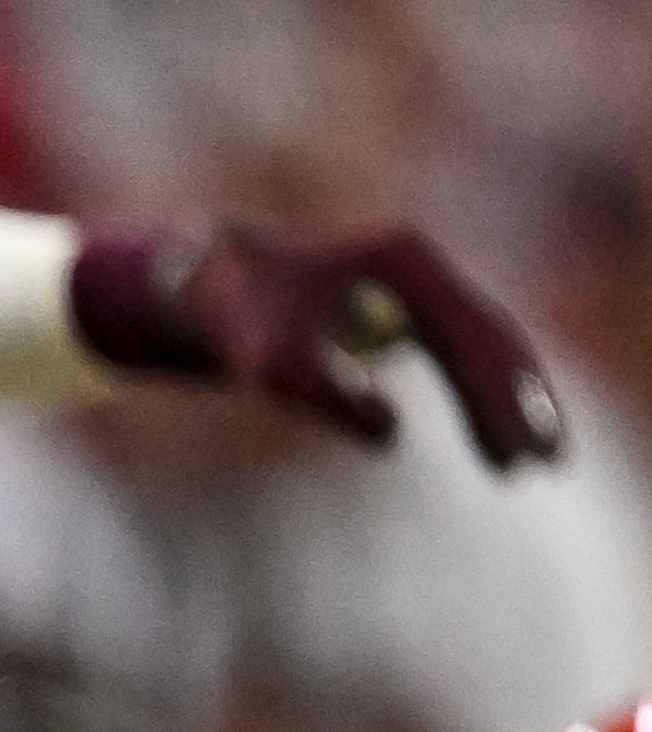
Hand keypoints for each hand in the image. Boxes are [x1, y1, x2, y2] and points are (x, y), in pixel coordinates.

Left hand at [74, 220, 568, 468]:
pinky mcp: (399, 302)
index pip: (472, 338)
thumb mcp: (267, 362)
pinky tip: (491, 434)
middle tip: (542, 468)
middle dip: (518, 403)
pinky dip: (478, 389)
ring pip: (480, 342)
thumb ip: (325, 395)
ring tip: (524, 464)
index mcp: (402, 263)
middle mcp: (417, 264)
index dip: (497, 400)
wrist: (191, 273)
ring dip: (507, 400)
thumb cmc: (225, 314)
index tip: (518, 454)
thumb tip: (391, 437)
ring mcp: (412, 280)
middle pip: (490, 337)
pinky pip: (458, 348)